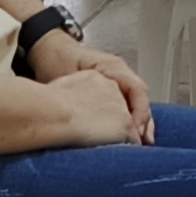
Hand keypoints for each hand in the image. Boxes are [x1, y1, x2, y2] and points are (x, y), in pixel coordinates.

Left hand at [26, 31, 157, 140]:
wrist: (50, 52)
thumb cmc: (57, 60)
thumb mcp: (68, 75)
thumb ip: (82, 94)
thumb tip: (92, 120)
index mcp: (114, 67)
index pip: (138, 90)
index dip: (140, 112)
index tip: (135, 131)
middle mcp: (120, 74)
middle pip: (141, 99)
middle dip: (144, 122)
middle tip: (143, 142)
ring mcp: (118, 82)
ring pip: (137, 104)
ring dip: (140, 124)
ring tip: (141, 144)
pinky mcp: (112, 92)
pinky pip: (127, 106)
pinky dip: (129, 122)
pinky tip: (128, 137)